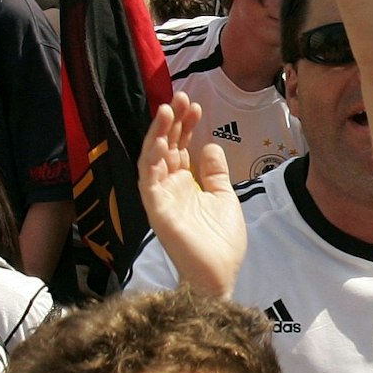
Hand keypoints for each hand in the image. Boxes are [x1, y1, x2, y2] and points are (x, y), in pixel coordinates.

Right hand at [138, 93, 246, 299]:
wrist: (219, 275)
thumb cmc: (220, 242)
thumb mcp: (223, 198)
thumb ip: (214, 173)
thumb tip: (209, 145)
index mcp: (185, 185)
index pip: (180, 147)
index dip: (185, 126)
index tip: (194, 106)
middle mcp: (169, 188)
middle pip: (165, 148)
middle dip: (171, 122)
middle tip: (180, 98)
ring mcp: (161, 199)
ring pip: (152, 159)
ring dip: (157, 134)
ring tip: (166, 110)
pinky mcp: (156, 211)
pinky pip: (149, 181)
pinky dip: (152, 160)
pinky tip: (161, 141)